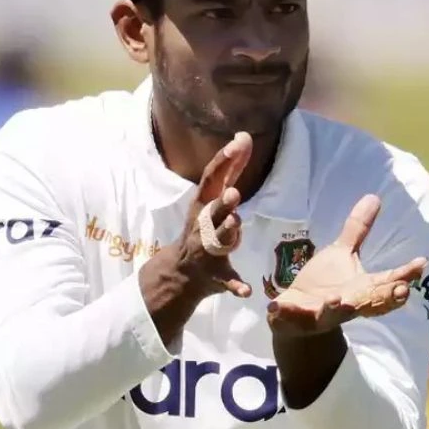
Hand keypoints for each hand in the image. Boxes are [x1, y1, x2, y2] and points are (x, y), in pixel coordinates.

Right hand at [172, 131, 254, 298]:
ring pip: (219, 241)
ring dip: (227, 233)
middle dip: (222, 203)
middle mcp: (203, 225)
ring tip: (235, 223)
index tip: (240, 141)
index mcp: (203, 205)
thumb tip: (244, 138)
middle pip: (213, 211)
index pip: (213, 178)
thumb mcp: (213, 198)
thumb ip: (229, 172)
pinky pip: (227, 280)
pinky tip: (247, 291)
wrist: (181, 273)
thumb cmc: (203, 228)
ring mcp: (207, 250)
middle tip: (234, 193)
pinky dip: (236, 286)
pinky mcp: (215, 274)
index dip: (225, 160)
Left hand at [267, 195, 426, 336]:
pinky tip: (275, 305)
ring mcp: (321, 314)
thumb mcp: (342, 254)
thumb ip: (357, 229)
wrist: (293, 316)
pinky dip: (284, 312)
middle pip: (370, 302)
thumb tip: (374, 196)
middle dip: (384, 298)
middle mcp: (347, 304)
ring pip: (333, 314)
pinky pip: (289, 317)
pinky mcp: (295, 320)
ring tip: (336, 300)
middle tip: (399, 290)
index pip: (388, 281)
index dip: (405, 274)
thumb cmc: (325, 283)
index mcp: (361, 289)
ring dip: (337, 308)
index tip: (420, 262)